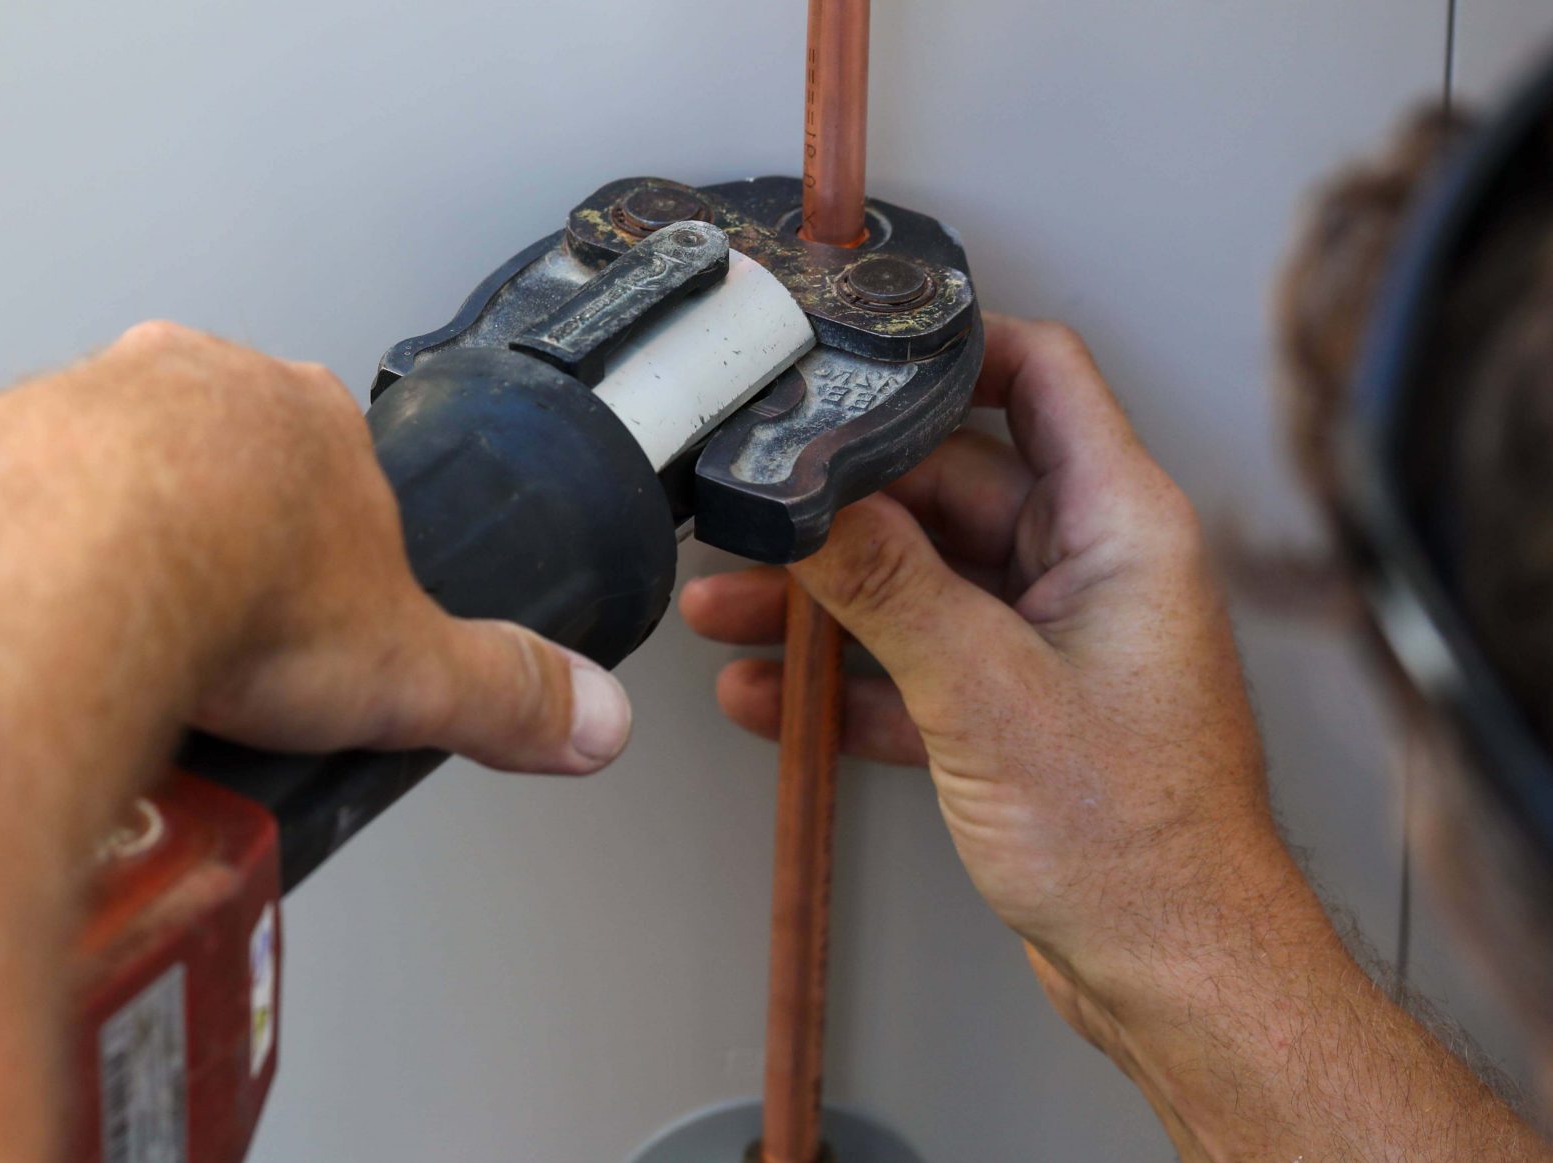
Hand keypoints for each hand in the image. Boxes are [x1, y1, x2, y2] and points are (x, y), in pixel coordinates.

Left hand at [0, 321, 633, 797]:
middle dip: (210, 548)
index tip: (304, 623)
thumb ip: (503, 692)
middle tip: (208, 657)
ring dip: (105, 555)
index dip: (324, 556)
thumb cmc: (221, 593)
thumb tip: (587, 717)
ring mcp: (68, 405)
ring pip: (95, 478)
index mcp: (304, 414)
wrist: (58, 581)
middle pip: (208, 465)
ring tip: (116, 666)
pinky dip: (13, 575)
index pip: (334, 470)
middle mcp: (184, 382)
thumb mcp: (405, 670)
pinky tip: (29, 651)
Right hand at [680, 314, 1310, 1034]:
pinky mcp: (1016, 710)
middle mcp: (1091, 569)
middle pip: (946, 486)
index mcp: (1120, 529)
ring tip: (725, 607)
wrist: (1171, 971)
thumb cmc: (1138, 842)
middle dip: (841, 504)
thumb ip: (886, 582)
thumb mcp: (983, 689)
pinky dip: (842, 677)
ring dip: (820, 598)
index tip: (857, 347)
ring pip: (916, 581)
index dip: (951, 347)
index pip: (1041, 376)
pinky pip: (912, 664)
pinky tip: (767, 693)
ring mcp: (1051, 640)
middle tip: (750, 513)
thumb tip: (805, 499)